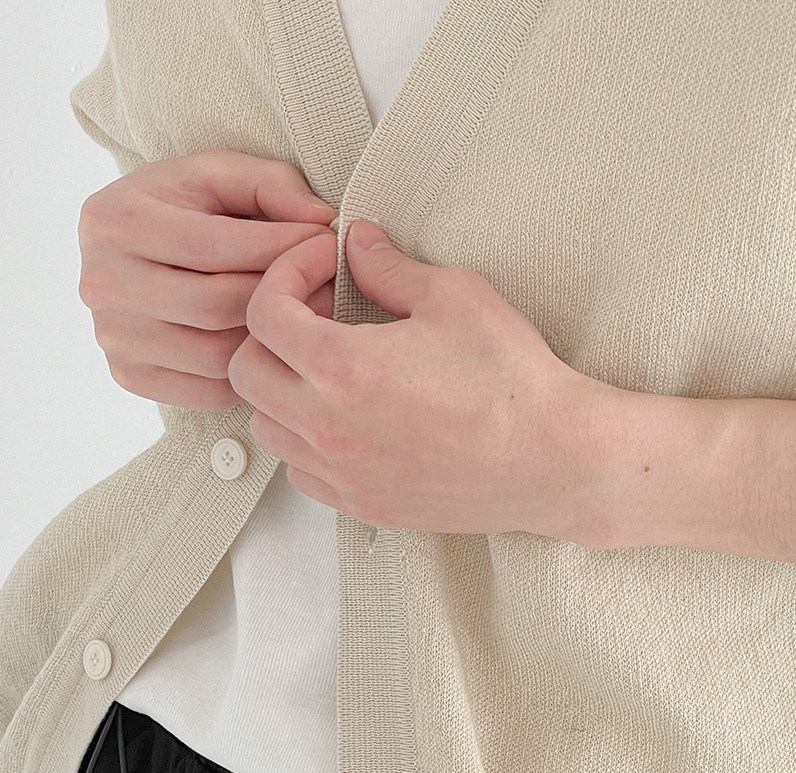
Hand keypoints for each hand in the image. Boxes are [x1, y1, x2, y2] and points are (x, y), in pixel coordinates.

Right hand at [75, 149, 339, 411]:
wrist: (128, 247)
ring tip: (304, 317)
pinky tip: (266, 347)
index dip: (281, 248)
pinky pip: (205, 391)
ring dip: (269, 341)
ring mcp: (112, 336)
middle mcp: (103, 282)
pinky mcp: (127, 374)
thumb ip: (270, 185)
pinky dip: (245, 374)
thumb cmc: (180, 206)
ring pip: (213, 356)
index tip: (327, 243)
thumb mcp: (218, 176)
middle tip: (327, 285)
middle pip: (215, 306)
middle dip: (279, 298)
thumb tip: (320, 220)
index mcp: (116, 220)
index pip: (216, 247)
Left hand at [230, 218, 628, 542]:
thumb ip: (389, 267)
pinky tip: (349, 417)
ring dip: (283, 389)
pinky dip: (306, 440)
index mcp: (342, 369)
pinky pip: (300, 472)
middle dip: (271, 332)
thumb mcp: (454, 297)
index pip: (262, 314)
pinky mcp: (360, 505)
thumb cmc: (510, 379)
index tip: (320, 267)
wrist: (550, 460)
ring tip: (331, 367)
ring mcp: (340, 474)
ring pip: (266, 428)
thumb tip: (356, 244)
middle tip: (319, 312)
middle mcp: (326, 429)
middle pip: (245, 372)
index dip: (282, 275)